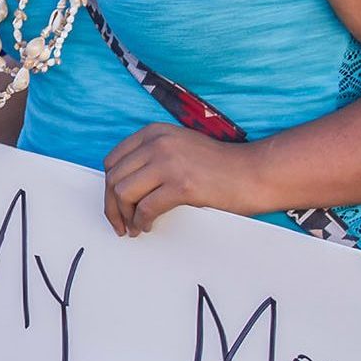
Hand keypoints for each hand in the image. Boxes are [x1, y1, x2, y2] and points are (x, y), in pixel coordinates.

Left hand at [102, 123, 254, 236]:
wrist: (252, 172)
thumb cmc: (218, 165)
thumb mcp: (179, 147)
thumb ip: (151, 156)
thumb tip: (122, 184)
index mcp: (154, 132)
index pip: (112, 161)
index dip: (108, 188)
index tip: (114, 205)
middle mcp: (157, 143)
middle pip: (113, 179)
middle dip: (112, 206)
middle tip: (120, 224)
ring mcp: (168, 163)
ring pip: (123, 193)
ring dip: (125, 216)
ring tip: (134, 227)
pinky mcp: (181, 185)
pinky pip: (145, 208)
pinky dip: (141, 222)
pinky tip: (147, 226)